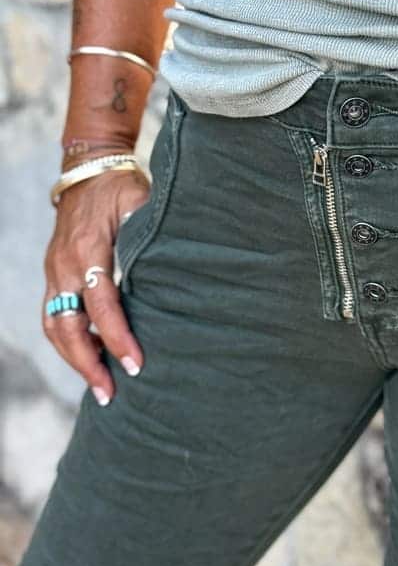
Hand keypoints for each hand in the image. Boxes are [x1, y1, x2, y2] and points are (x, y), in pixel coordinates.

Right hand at [42, 170, 150, 405]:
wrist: (88, 171)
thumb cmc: (122, 188)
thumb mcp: (141, 201)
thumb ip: (152, 232)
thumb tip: (175, 263)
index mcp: (88, 249)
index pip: (100, 303)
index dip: (115, 336)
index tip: (135, 364)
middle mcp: (65, 265)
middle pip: (66, 326)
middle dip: (87, 363)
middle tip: (110, 394)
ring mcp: (54, 271)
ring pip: (54, 325)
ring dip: (74, 359)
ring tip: (100, 386)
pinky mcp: (54, 276)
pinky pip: (55, 315)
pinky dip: (70, 341)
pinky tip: (93, 358)